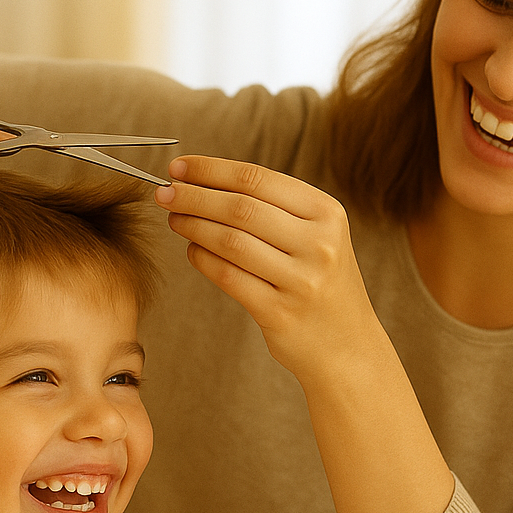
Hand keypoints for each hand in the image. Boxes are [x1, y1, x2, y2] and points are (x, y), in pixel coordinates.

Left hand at [155, 155, 380, 379]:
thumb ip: (272, 207)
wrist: (347, 344)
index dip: (211, 170)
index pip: (257, 178)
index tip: (179, 167)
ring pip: (230, 241)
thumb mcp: (316, 235)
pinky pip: (228, 277)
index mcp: (327, 213)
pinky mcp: (280, 313)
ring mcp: (301, 280)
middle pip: (240, 207)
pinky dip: (202, 259)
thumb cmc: (321, 280)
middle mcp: (318, 244)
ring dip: (193, 226)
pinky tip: (192, 250)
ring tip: (175, 218)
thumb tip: (203, 181)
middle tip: (165, 192)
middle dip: (194, 196)